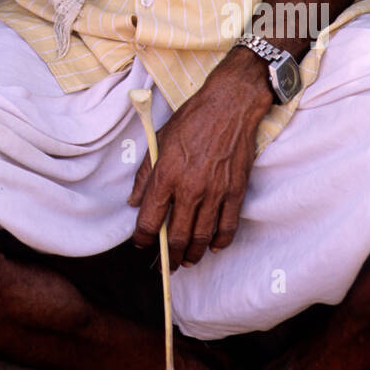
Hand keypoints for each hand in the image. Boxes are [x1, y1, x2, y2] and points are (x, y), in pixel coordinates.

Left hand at [128, 53, 271, 269]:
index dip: (142, 237)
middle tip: (166, 263)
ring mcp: (215, 192)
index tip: (141, 243)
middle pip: (176, 236)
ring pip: (201, 237)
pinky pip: (228, 227)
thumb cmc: (191, 120)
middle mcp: (189, 188)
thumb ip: (144, 174)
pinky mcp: (235, 192)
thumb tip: (133, 201)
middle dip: (169, 255)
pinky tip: (213, 246)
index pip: (149, 218)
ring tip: (187, 260)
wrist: (229, 106)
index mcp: (166, 174)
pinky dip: (220, 242)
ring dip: (192, 254)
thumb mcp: (158, 140)